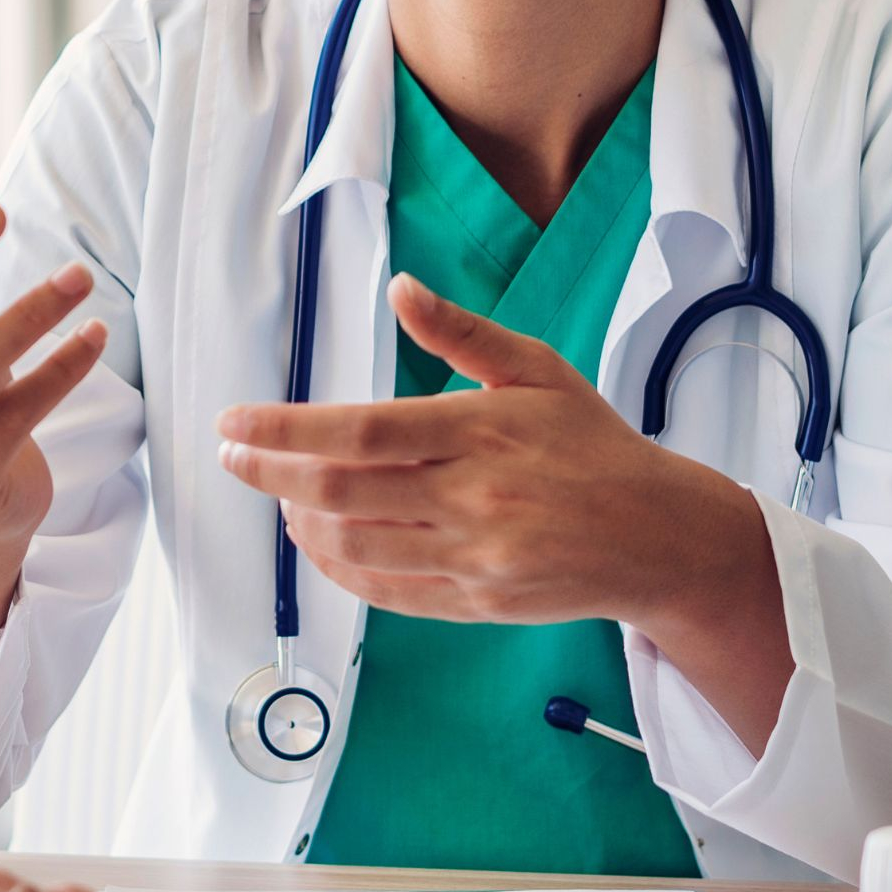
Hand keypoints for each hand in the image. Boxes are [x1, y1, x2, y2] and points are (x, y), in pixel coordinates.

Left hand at [215, 271, 752, 628]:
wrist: (660, 536)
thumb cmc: (591, 442)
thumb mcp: (536, 369)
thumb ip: (461, 332)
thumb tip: (401, 289)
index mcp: (480, 430)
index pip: (359, 430)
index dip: (284, 427)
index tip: (235, 420)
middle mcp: (472, 498)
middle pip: (340, 491)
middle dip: (268, 472)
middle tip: (231, 454)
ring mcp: (473, 557)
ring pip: (353, 545)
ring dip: (296, 520)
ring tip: (275, 490)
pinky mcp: (476, 603)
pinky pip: (385, 591)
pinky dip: (335, 567)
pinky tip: (312, 539)